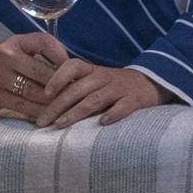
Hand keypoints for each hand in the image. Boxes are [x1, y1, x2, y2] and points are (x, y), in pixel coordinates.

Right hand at [0, 32, 69, 118]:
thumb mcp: (14, 51)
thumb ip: (37, 56)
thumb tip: (71, 71)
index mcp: (16, 42)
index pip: (44, 42)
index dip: (62, 56)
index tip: (72, 69)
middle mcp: (6, 55)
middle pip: (42, 71)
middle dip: (61, 85)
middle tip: (76, 94)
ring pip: (34, 91)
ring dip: (52, 101)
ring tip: (65, 107)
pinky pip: (23, 106)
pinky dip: (38, 111)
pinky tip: (48, 115)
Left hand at [34, 60, 167, 127]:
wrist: (150, 83)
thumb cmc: (112, 86)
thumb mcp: (94, 80)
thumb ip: (73, 87)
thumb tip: (42, 102)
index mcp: (91, 71)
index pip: (72, 67)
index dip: (58, 78)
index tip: (45, 94)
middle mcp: (103, 78)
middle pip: (77, 90)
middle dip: (57, 106)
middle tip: (43, 122)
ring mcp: (119, 89)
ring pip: (94, 100)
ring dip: (76, 113)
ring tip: (61, 125)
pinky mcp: (134, 100)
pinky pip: (123, 106)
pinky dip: (113, 114)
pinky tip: (102, 123)